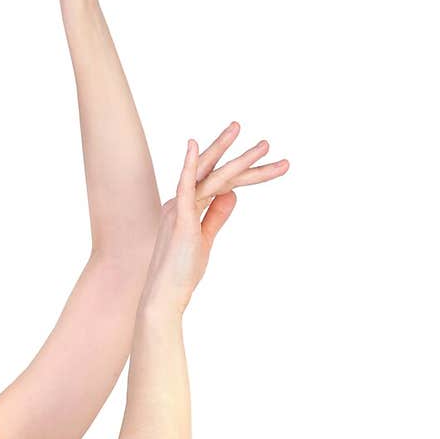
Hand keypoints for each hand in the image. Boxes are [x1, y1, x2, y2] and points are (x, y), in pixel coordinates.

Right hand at [142, 123, 289, 313]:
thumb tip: (233, 193)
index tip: (276, 167)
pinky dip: (190, 167)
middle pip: (216, 172)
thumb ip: (217, 215)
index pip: (222, 183)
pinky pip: (185, 188)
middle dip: (240, 156)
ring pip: (212, 178)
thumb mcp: (206, 239)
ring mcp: (180, 209)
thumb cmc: (181, 271)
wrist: (164, 295)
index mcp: (188, 206)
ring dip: (238, 161)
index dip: (248, 174)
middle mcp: (182, 202)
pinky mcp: (179, 220)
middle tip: (267, 143)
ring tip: (264, 147)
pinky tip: (194, 145)